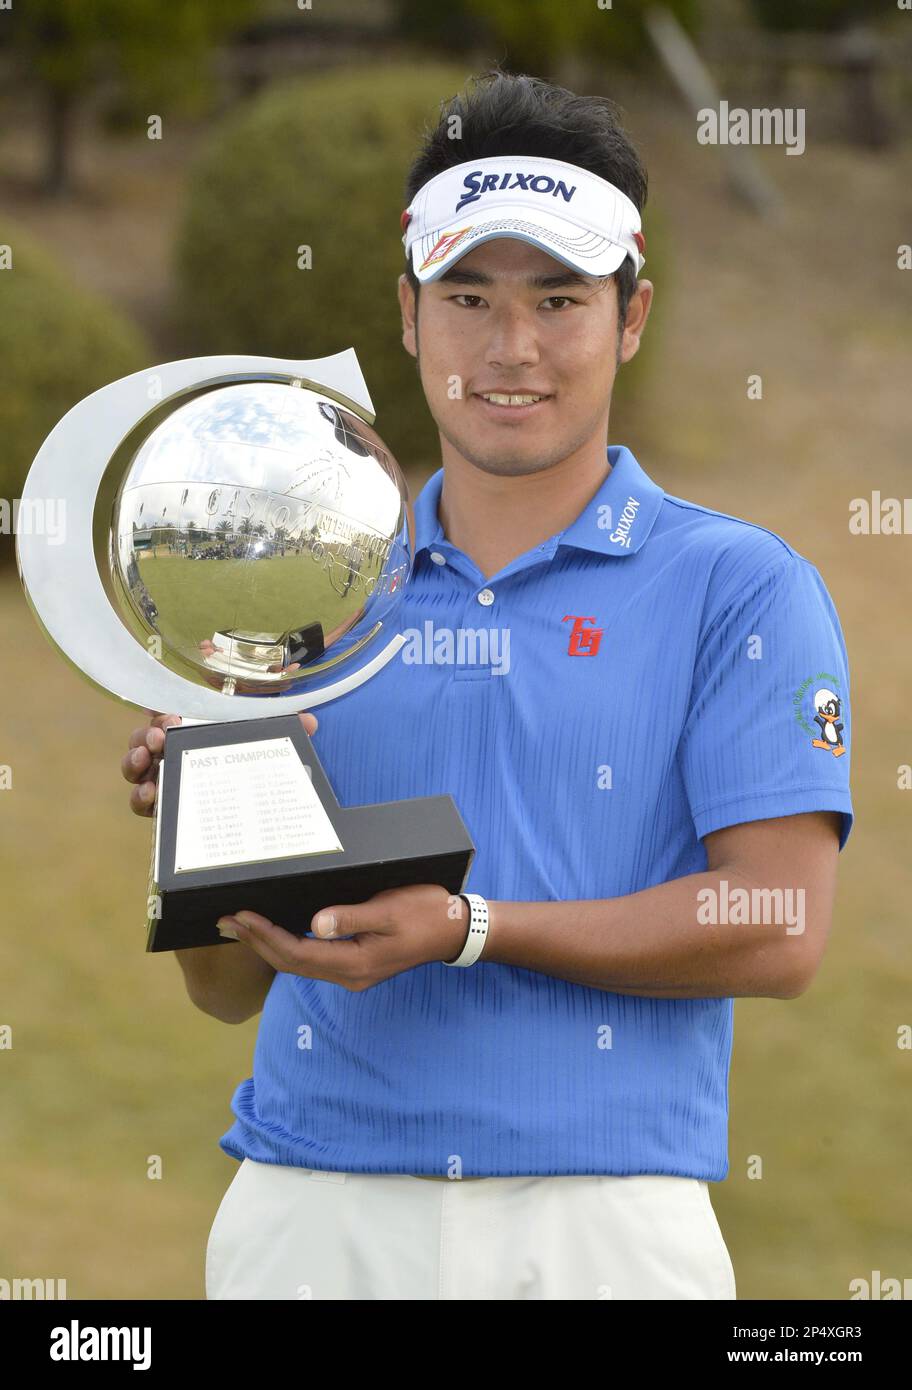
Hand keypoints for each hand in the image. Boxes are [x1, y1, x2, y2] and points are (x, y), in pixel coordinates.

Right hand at [121, 709, 318, 816]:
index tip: (170, 716)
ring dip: (133, 762)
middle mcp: (173, 751)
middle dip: (144, 736)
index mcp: (192, 728)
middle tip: (157, 739)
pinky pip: (141, 802)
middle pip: (144, 739)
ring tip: (144, 761)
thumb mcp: (268, 741)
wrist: (258, 810)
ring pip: (135, 768)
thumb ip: (285, 729)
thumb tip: (310, 722)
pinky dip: (139, 796)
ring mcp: (166, 779)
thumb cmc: (253, 761)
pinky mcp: (164, 807)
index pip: (165, 713)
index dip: (159, 713)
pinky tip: (149, 793)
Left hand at [217, 884, 469, 990]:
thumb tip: (315, 923)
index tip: (241, 917)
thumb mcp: (389, 910)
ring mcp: (352, 973)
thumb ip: (350, 918)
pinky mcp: (356, 965)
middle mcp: (349, 975)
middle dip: (256, 942)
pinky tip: (276, 934)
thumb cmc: (426, 914)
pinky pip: (312, 960)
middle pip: (290, 963)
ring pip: (299, 964)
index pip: (297, 953)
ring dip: (268, 945)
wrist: (455, 930)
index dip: (265, 936)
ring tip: (240, 927)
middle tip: (225, 921)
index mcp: (355, 963)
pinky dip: (288, 946)